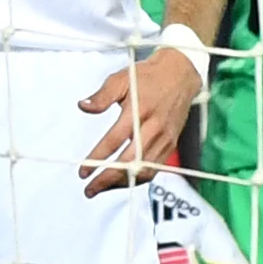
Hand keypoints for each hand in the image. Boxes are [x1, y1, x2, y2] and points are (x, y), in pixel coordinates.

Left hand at [77, 38, 203, 196]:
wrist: (179, 74)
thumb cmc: (149, 77)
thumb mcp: (121, 79)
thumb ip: (101, 96)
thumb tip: (83, 106)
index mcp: (139, 111)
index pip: (115, 141)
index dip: (97, 158)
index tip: (83, 171)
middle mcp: (153, 128)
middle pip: (130, 162)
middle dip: (107, 179)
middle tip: (90, 188)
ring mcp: (164, 138)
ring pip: (143, 170)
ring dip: (122, 183)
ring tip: (103, 188)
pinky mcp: (170, 145)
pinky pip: (154, 169)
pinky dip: (137, 178)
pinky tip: (123, 180)